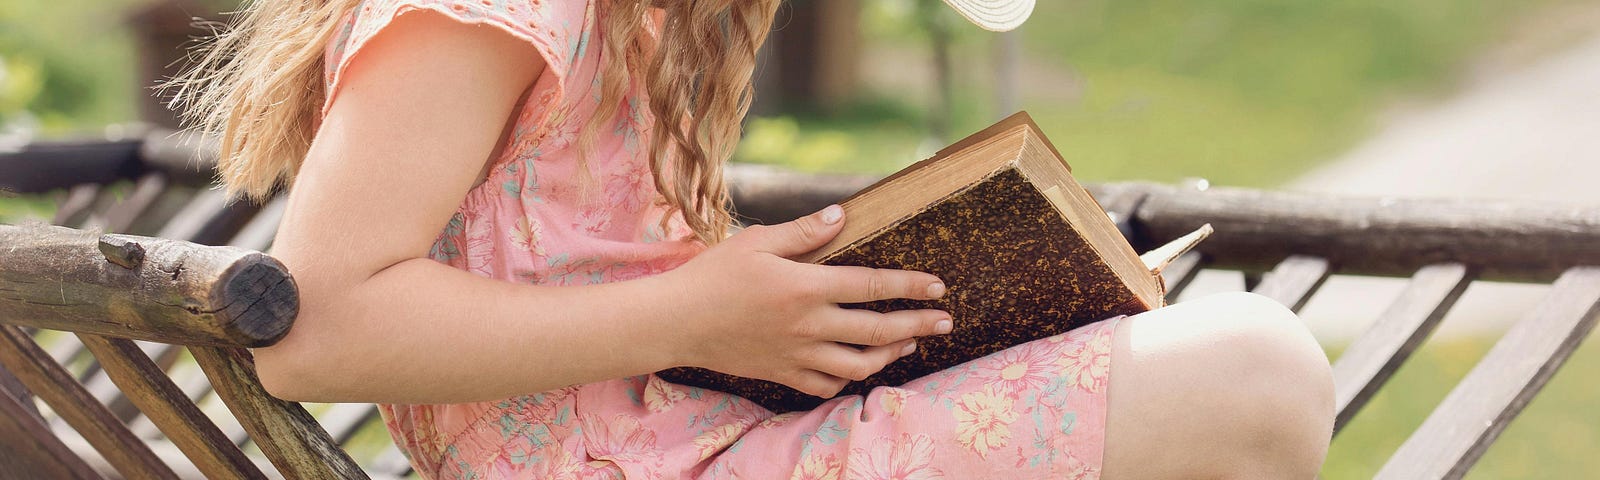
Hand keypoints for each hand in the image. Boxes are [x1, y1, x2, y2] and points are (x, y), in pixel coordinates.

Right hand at [662, 204, 952, 397]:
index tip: (938, 287)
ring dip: (891, 355)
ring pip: (858, 365)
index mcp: (805, 286)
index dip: (911, 286)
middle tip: (945, 322)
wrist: (675, 322)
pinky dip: (847, 380)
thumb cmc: (713, 275)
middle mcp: (808, 325)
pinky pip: (825, 385)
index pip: (873, 286)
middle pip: (877, 330)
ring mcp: (796, 355)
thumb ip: (803, 232)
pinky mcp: (781, 373)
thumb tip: (841, 214)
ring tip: (910, 345)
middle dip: (918, 325)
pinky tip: (858, 368)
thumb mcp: (756, 242)